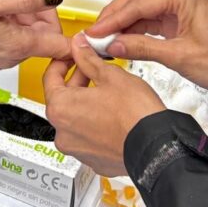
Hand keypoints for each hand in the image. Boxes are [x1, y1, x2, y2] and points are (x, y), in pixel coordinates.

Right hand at [0, 0, 70, 67]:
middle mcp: (13, 57)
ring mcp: (2, 57)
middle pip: (45, 36)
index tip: (57, 6)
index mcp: (19, 46)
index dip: (65, 25)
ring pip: (28, 35)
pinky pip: (13, 37)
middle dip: (40, 11)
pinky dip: (11, 20)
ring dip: (24, 13)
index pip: (62, 46)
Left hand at [43, 33, 163, 175]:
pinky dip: (95, 124)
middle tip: (93, 69)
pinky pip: (88, 137)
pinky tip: (111, 115)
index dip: (63, 61)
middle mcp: (63, 133)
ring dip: (86, 103)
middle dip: (77, 81)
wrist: (157, 148)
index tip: (73, 55)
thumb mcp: (111, 75)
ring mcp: (78, 149)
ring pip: (75, 119)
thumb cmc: (135, 114)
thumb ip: (88, 59)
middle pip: (63, 99)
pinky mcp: (94, 160)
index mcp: (60, 108)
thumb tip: (79, 47)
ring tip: (106, 91)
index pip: (50, 77)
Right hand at [86, 0, 207, 107]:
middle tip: (94, 34)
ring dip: (122, 23)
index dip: (113, 19)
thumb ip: (142, 48)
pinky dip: (134, 30)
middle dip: (113, 17)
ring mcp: (180, 5)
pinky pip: (150, 20)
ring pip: (141, 9)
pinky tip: (121, 41)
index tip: (94, 33)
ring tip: (103, 39)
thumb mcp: (180, 57)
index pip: (138, 4)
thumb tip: (113, 46)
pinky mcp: (179, 18)